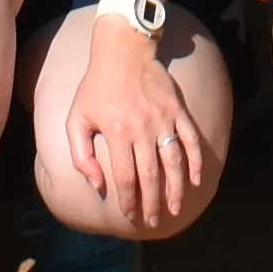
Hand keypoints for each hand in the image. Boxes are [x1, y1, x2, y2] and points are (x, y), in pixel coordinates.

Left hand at [53, 13, 208, 232]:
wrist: (123, 50)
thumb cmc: (95, 87)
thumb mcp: (76, 119)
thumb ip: (81, 154)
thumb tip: (96, 184)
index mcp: (117, 134)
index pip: (125, 178)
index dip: (128, 201)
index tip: (129, 215)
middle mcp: (142, 129)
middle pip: (151, 176)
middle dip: (152, 204)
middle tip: (154, 221)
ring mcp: (163, 120)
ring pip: (173, 162)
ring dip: (176, 189)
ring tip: (176, 209)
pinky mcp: (177, 110)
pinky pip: (191, 140)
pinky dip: (195, 161)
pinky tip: (196, 180)